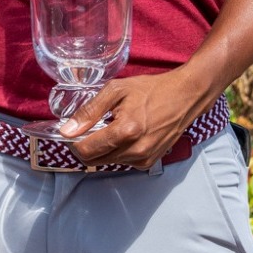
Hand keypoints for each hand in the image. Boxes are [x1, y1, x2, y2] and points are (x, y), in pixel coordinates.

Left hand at [63, 70, 215, 169]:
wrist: (185, 97)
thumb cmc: (151, 90)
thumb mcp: (115, 91)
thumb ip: (88, 112)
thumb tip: (66, 131)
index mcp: (126, 131)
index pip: (86, 151)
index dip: (72, 142)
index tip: (71, 131)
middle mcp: (136, 151)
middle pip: (94, 160)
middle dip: (85, 146)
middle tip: (87, 128)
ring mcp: (145, 159)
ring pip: (106, 162)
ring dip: (101, 149)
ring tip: (109, 127)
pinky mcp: (150, 162)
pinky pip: (121, 162)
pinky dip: (115, 151)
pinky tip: (122, 134)